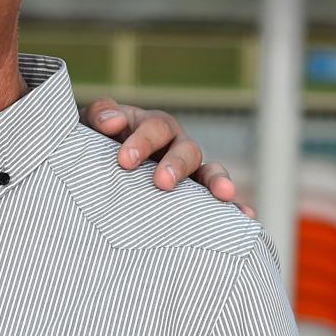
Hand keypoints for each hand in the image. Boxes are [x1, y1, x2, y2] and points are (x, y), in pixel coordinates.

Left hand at [81, 99, 253, 216]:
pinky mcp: (195, 195)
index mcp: (153, 126)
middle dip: (176, 165)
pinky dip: (234, 207)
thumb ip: (99, 117)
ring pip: (208, 171)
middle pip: (186, 149)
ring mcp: (189, 171)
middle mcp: (176, 146)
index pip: (155, 128)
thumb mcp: (90, 126)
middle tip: (161, 183)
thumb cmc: (95, 143)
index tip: (124, 161)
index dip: (142, 142)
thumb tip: (112, 122)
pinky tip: (245, 219)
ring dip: (216, 181)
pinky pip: (217, 200)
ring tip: (224, 195)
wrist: (96, 166)